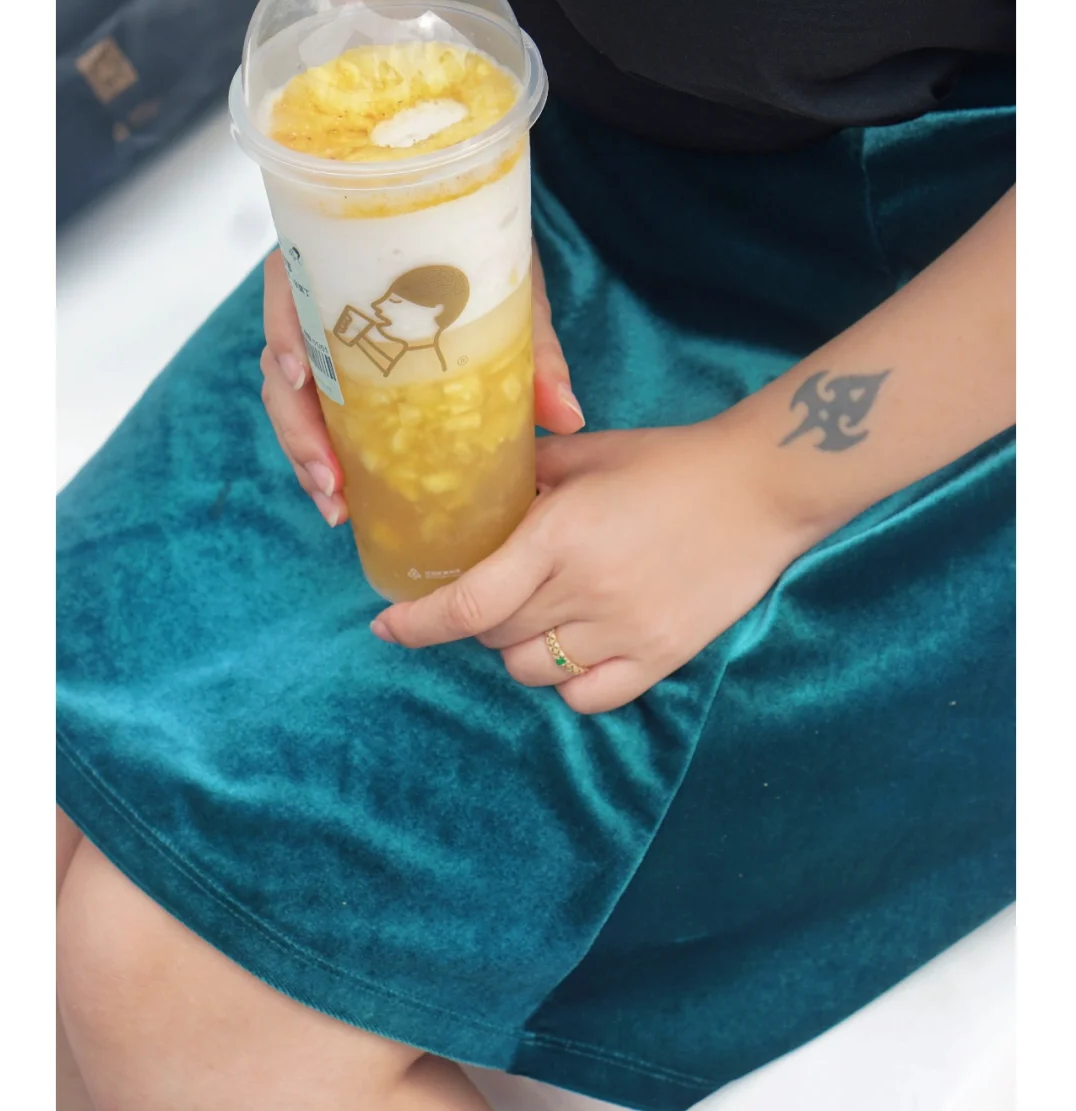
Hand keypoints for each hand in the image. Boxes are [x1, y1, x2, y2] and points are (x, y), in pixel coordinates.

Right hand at [259, 244, 585, 524]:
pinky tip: (345, 499)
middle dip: (297, 428)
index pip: (288, 285)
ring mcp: (325, 343)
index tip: (300, 376)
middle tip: (330, 480)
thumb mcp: (511, 286)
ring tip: (336, 505)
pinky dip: (325, 459)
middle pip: (282, 362)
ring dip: (305, 455)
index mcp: (343, 254)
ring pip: (292, 401)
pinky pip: (317, 418)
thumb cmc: (486, 249)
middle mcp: (320, 298)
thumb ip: (535, 346)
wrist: (487, 238)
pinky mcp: (341, 377)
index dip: (282, 330)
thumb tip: (566, 416)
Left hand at [371, 416, 814, 713]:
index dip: (418, 623)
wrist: (761, 487)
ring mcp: (624, 632)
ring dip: (517, 649)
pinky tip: (573, 650)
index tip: (387, 626)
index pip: (469, 601)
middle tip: (493, 590)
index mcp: (559, 535)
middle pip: (495, 636)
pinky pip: (587, 697)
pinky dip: (566, 682)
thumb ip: (529, 471)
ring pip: (533, 671)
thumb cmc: (671, 461)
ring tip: (537, 616)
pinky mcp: (661, 657)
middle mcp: (584, 591)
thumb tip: (480, 484)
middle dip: (476, 618)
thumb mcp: (589, 452)